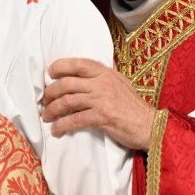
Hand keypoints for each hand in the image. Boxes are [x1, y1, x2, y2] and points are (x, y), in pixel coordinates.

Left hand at [42, 58, 156, 149]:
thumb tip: (84, 73)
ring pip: (67, 101)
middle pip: (67, 83)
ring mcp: (102, 99)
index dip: (60, 66)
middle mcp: (102, 83)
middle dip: (50, 93)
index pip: (78, 63)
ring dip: (52, 110)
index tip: (50, 74)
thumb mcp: (120, 83)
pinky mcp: (102, 117)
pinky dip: (62, 125)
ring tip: (46, 116)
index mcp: (105, 73)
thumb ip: (102, 77)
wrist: (150, 125)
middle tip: (44, 101)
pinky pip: (75, 120)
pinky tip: (56, 130)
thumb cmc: (133, 106)